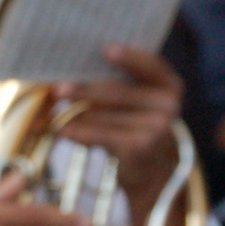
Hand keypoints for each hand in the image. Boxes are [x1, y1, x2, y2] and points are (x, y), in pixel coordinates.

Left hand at [54, 44, 184, 215]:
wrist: (153, 175)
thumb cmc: (136, 130)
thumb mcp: (135, 106)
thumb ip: (117, 86)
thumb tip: (71, 77)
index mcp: (169, 86)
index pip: (150, 65)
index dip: (129, 57)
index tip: (106, 49)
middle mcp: (169, 105)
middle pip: (119, 91)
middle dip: (85, 89)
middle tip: (58, 88)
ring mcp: (157, 127)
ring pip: (106, 114)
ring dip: (76, 113)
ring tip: (55, 111)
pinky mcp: (141, 146)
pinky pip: (102, 135)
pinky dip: (80, 133)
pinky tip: (63, 132)